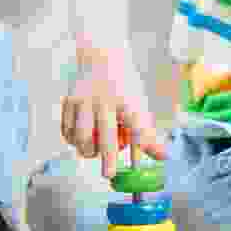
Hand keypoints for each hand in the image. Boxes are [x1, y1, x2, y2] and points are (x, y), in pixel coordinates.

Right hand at [61, 50, 164, 179]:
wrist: (101, 56)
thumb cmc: (124, 86)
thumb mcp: (139, 104)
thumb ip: (147, 133)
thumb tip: (163, 157)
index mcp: (127, 99)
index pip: (136, 126)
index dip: (139, 145)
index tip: (140, 165)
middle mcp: (105, 99)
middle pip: (106, 135)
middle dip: (108, 158)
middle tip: (109, 174)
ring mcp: (84, 99)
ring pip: (82, 136)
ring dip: (88, 150)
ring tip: (94, 150)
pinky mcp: (68, 101)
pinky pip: (68, 130)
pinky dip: (74, 141)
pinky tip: (81, 140)